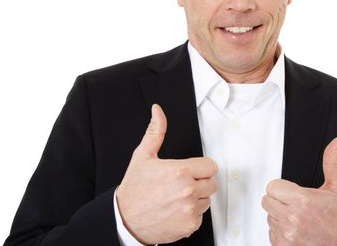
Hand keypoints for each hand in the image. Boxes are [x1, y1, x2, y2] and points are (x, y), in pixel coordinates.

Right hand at [116, 104, 217, 244]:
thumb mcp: (143, 156)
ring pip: (207, 200)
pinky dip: (191, 214)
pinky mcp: (189, 225)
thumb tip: (158, 112)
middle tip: (182, 184)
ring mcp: (189, 209)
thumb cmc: (134, 189)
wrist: (125, 219)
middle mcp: (187, 191)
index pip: (211, 166)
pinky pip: (200, 215)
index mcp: (180, 171)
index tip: (191, 171)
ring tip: (176, 197)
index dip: (201, 168)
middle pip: (212, 183)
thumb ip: (156, 131)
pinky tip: (176, 209)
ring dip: (196, 198)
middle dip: (200, 182)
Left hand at [262, 137, 336, 245]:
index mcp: (302, 200)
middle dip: (279, 201)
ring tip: (299, 219)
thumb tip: (336, 143)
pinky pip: (271, 233)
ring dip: (280, 217)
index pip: (271, 186)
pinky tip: (296, 231)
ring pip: (269, 217)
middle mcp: (291, 218)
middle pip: (267, 200)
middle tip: (296, 206)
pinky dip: (280, 232)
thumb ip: (332, 162)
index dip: (282, 188)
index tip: (293, 193)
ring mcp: (286, 234)